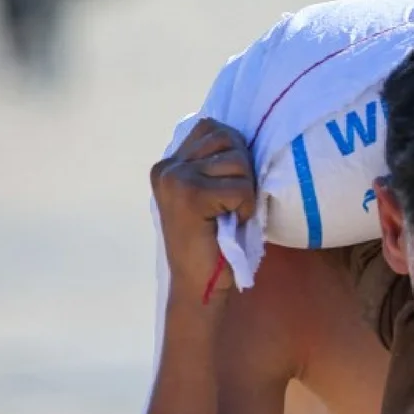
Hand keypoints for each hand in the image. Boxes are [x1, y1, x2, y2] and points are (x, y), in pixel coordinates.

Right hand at [150, 118, 255, 300]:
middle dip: (243, 171)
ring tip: (230, 215)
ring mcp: (175, 179)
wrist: (199, 285)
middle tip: (232, 204)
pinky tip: (232, 224)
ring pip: (237, 161)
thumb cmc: (216, 242)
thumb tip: (242, 137)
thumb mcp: (212, 195)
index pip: (213, 128)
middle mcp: (167, 167)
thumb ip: (216, 164)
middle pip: (228, 139)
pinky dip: (246, 207)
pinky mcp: (190, 196)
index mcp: (170, 164)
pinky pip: (240, 187)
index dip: (234, 153)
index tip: (230, 188)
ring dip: (245, 192)